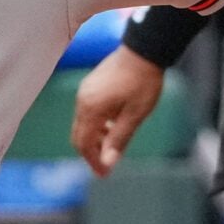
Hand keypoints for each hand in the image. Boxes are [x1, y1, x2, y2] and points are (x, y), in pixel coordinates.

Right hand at [70, 46, 164, 176]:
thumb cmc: (143, 82)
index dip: (93, 161)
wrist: (143, 49)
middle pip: (79, 135)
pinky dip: (96, 123)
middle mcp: (82, 101)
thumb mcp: (135, 115)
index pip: (83, 143)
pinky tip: (113, 124)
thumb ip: (119, 139)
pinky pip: (87, 111)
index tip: (104, 173)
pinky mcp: (91, 85)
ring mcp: (85, 91)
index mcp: (91, 110)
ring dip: (95, 137)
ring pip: (83, 123)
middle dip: (91, 152)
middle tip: (106, 165)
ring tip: (114, 144)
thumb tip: (108, 162)